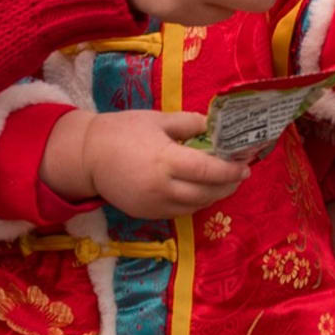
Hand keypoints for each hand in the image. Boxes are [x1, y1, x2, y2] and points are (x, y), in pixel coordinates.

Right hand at [48, 107, 248, 221]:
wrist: (88, 156)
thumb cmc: (122, 131)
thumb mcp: (157, 120)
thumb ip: (188, 123)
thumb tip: (213, 126)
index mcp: (166, 160)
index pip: (208, 171)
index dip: (231, 170)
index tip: (246, 165)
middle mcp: (163, 188)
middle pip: (207, 193)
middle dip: (228, 185)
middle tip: (240, 174)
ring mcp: (155, 205)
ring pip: (196, 206)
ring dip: (214, 196)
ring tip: (225, 183)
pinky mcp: (148, 215)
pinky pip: (180, 212)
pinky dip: (196, 202)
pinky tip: (201, 191)